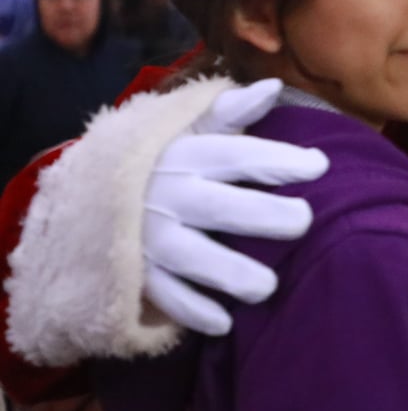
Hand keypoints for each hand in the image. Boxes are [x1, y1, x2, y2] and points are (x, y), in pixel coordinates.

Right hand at [142, 79, 329, 335]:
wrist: (83, 196)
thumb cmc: (159, 159)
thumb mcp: (187, 128)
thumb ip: (230, 112)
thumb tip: (273, 87)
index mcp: (187, 156)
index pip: (238, 156)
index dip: (278, 159)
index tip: (320, 165)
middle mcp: (170, 196)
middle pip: (221, 208)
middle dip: (263, 216)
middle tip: (304, 221)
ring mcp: (151, 238)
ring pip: (192, 258)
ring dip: (230, 273)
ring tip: (268, 286)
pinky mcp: (137, 273)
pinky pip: (165, 296)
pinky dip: (192, 311)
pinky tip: (225, 323)